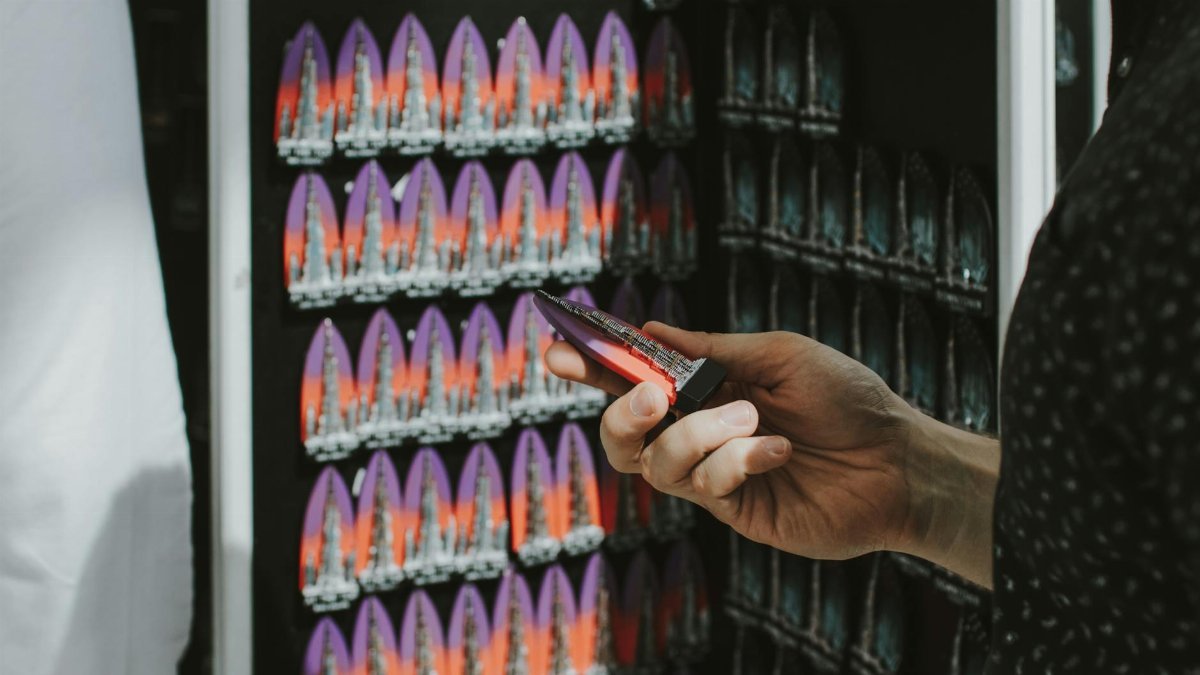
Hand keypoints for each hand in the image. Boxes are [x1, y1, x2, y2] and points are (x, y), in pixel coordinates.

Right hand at [546, 322, 919, 560]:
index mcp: (704, 389)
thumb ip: (712, 352)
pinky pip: (705, 485)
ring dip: (699, 434)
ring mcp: (712, 474)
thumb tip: (649, 331)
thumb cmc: (847, 398)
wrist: (898, 460)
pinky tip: (778, 450)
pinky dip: (738, 460)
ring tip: (752, 420)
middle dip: (620, 413)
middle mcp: (698, 432)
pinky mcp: (733, 509)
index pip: (632, 378)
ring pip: (656, 462)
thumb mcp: (779, 355)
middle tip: (651, 396)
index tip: (556, 350)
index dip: (591, 366)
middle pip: (621, 435)